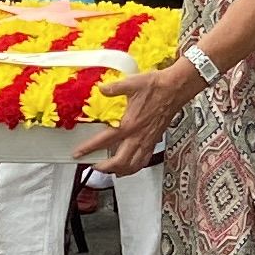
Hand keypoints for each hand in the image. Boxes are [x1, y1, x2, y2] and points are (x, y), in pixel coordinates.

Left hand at [86, 60, 198, 174]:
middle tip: (94, 165)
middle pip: (120, 162)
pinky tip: (130, 166)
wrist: (175, 89)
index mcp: (129, 124)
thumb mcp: (132, 83)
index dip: (89, 148)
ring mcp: (147, 141)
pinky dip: (135, 167)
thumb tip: (101, 89)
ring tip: (110, 170)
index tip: (78, 154)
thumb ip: (114, 88)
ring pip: (133, 165)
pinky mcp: (154, 141)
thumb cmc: (156, 86)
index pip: (104, 141)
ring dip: (120, 171)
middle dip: (105, 168)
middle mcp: (137, 136)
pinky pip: (144, 160)